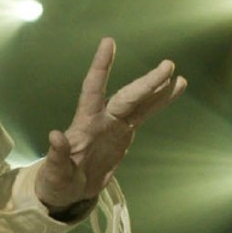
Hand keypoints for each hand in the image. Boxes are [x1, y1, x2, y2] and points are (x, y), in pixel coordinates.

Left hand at [34, 38, 186, 214]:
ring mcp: (115, 124)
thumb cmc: (57, 180)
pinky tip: (176, 89)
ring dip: (157, 88)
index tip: (109, 43)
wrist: (70, 190)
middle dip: (146, 83)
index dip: (100, 67)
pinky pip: (146, 113)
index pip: (92, 89)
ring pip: (140, 102)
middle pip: (126, 96)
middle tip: (167, 65)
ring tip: (177, 74)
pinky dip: (161, 102)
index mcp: (84, 123)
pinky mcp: (125, 133)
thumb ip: (57, 155)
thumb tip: (54, 135)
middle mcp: (102, 118)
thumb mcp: (55, 173)